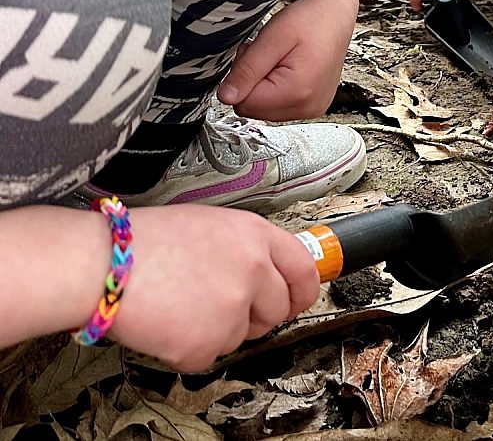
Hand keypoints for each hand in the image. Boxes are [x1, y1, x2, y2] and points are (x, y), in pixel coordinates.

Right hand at [109, 206, 319, 371]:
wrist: (101, 265)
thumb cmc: (144, 242)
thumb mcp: (210, 224)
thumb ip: (246, 247)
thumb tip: (266, 270)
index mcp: (255, 235)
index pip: (304, 269)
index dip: (302, 290)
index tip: (296, 299)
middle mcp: (253, 270)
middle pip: (278, 309)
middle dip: (256, 314)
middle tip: (219, 306)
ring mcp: (233, 309)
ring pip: (244, 335)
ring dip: (219, 330)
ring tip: (183, 305)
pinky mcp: (207, 343)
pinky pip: (210, 355)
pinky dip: (189, 348)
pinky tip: (168, 322)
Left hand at [217, 0, 356, 120]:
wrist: (334, 15)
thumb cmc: (310, 20)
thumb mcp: (272, 38)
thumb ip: (247, 69)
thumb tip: (225, 97)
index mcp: (299, 92)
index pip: (244, 103)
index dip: (242, 77)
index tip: (256, 55)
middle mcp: (309, 106)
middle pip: (254, 109)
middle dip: (252, 83)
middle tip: (267, 56)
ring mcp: (313, 109)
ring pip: (264, 109)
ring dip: (263, 86)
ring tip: (279, 61)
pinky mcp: (313, 106)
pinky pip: (279, 107)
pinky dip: (276, 90)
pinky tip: (287, 70)